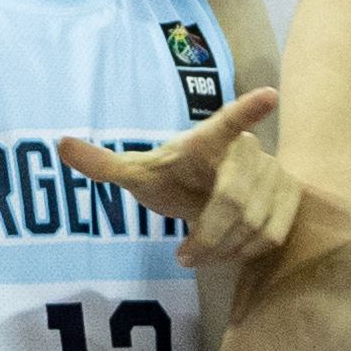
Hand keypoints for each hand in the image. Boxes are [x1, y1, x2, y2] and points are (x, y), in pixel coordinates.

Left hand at [59, 86, 300, 266]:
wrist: (212, 191)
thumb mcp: (139, 174)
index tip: (270, 96)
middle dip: (209, 237)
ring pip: (253, 225)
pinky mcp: (291, 195)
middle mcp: (247, 151)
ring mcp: (275, 172)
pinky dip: (246, 252)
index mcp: (208, 141)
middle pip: (233, 204)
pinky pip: (271, 235)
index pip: (227, 123)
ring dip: (224, 250)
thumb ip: (104, 164)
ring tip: (204, 252)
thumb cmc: (176, 180)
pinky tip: (230, 249)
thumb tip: (59, 145)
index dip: (248, 111)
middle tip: (186, 255)